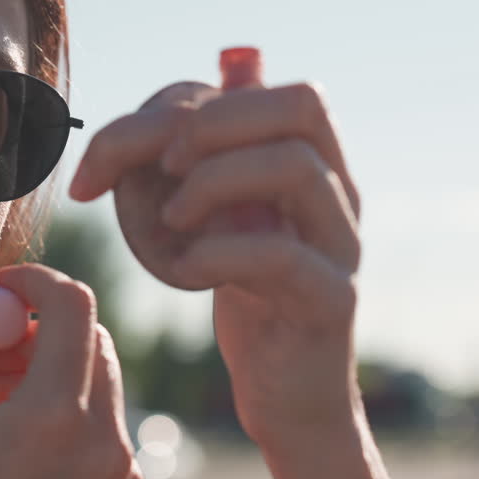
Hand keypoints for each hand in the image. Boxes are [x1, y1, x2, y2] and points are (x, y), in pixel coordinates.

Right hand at [0, 265, 143, 478]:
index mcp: (54, 417)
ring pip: (96, 380)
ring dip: (45, 371)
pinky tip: (7, 442)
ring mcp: (121, 472)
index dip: (36, 280)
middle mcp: (104, 441)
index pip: (73, 305)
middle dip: (35, 331)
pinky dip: (61, 410)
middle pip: (89, 340)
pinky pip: (101, 423)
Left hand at [70, 82, 361, 444]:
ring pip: (297, 168)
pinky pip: (282, 256)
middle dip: (214, 124)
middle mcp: (339, 192)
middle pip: (302, 105)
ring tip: (170, 221)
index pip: (275, 90)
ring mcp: (341, 244)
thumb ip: (187, 163)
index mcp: (313, 161)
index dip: (199, 103)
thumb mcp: (210, 214)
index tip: (140, 153)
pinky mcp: (329, 301)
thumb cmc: (237, 289)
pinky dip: (216, 254)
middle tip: (164, 169)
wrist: (283, 388)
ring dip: (213, 182)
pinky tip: (183, 270)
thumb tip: (137, 124)